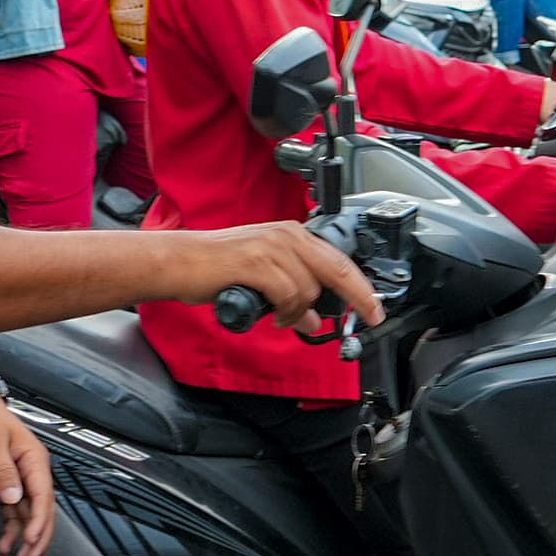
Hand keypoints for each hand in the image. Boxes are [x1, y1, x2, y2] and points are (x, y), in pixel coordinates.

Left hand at [0, 385, 56, 555]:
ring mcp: (19, 478)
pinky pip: (13, 511)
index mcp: (33, 458)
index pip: (43, 495)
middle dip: (39, 535)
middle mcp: (30, 470)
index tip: (32, 539)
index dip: (40, 519)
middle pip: (42, 509)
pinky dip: (12, 528)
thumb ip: (3, 472)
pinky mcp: (4, 484)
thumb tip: (14, 499)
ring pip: (29, 513)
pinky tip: (5, 543)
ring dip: (27, 537)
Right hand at [167, 221, 380, 336]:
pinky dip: (285, 312)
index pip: (339, 260)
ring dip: (299, 312)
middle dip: (358, 297)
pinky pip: (288, 295)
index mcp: (292, 234)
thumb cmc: (217, 268)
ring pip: (309, 289)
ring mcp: (272, 248)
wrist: (180, 262)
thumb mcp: (264, 280)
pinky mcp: (256, 263)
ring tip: (282, 317)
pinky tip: (273, 315)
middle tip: (370, 318)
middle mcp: (286, 235)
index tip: (375, 309)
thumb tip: (313, 321)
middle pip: (338, 268)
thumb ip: (293, 295)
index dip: (361, 287)